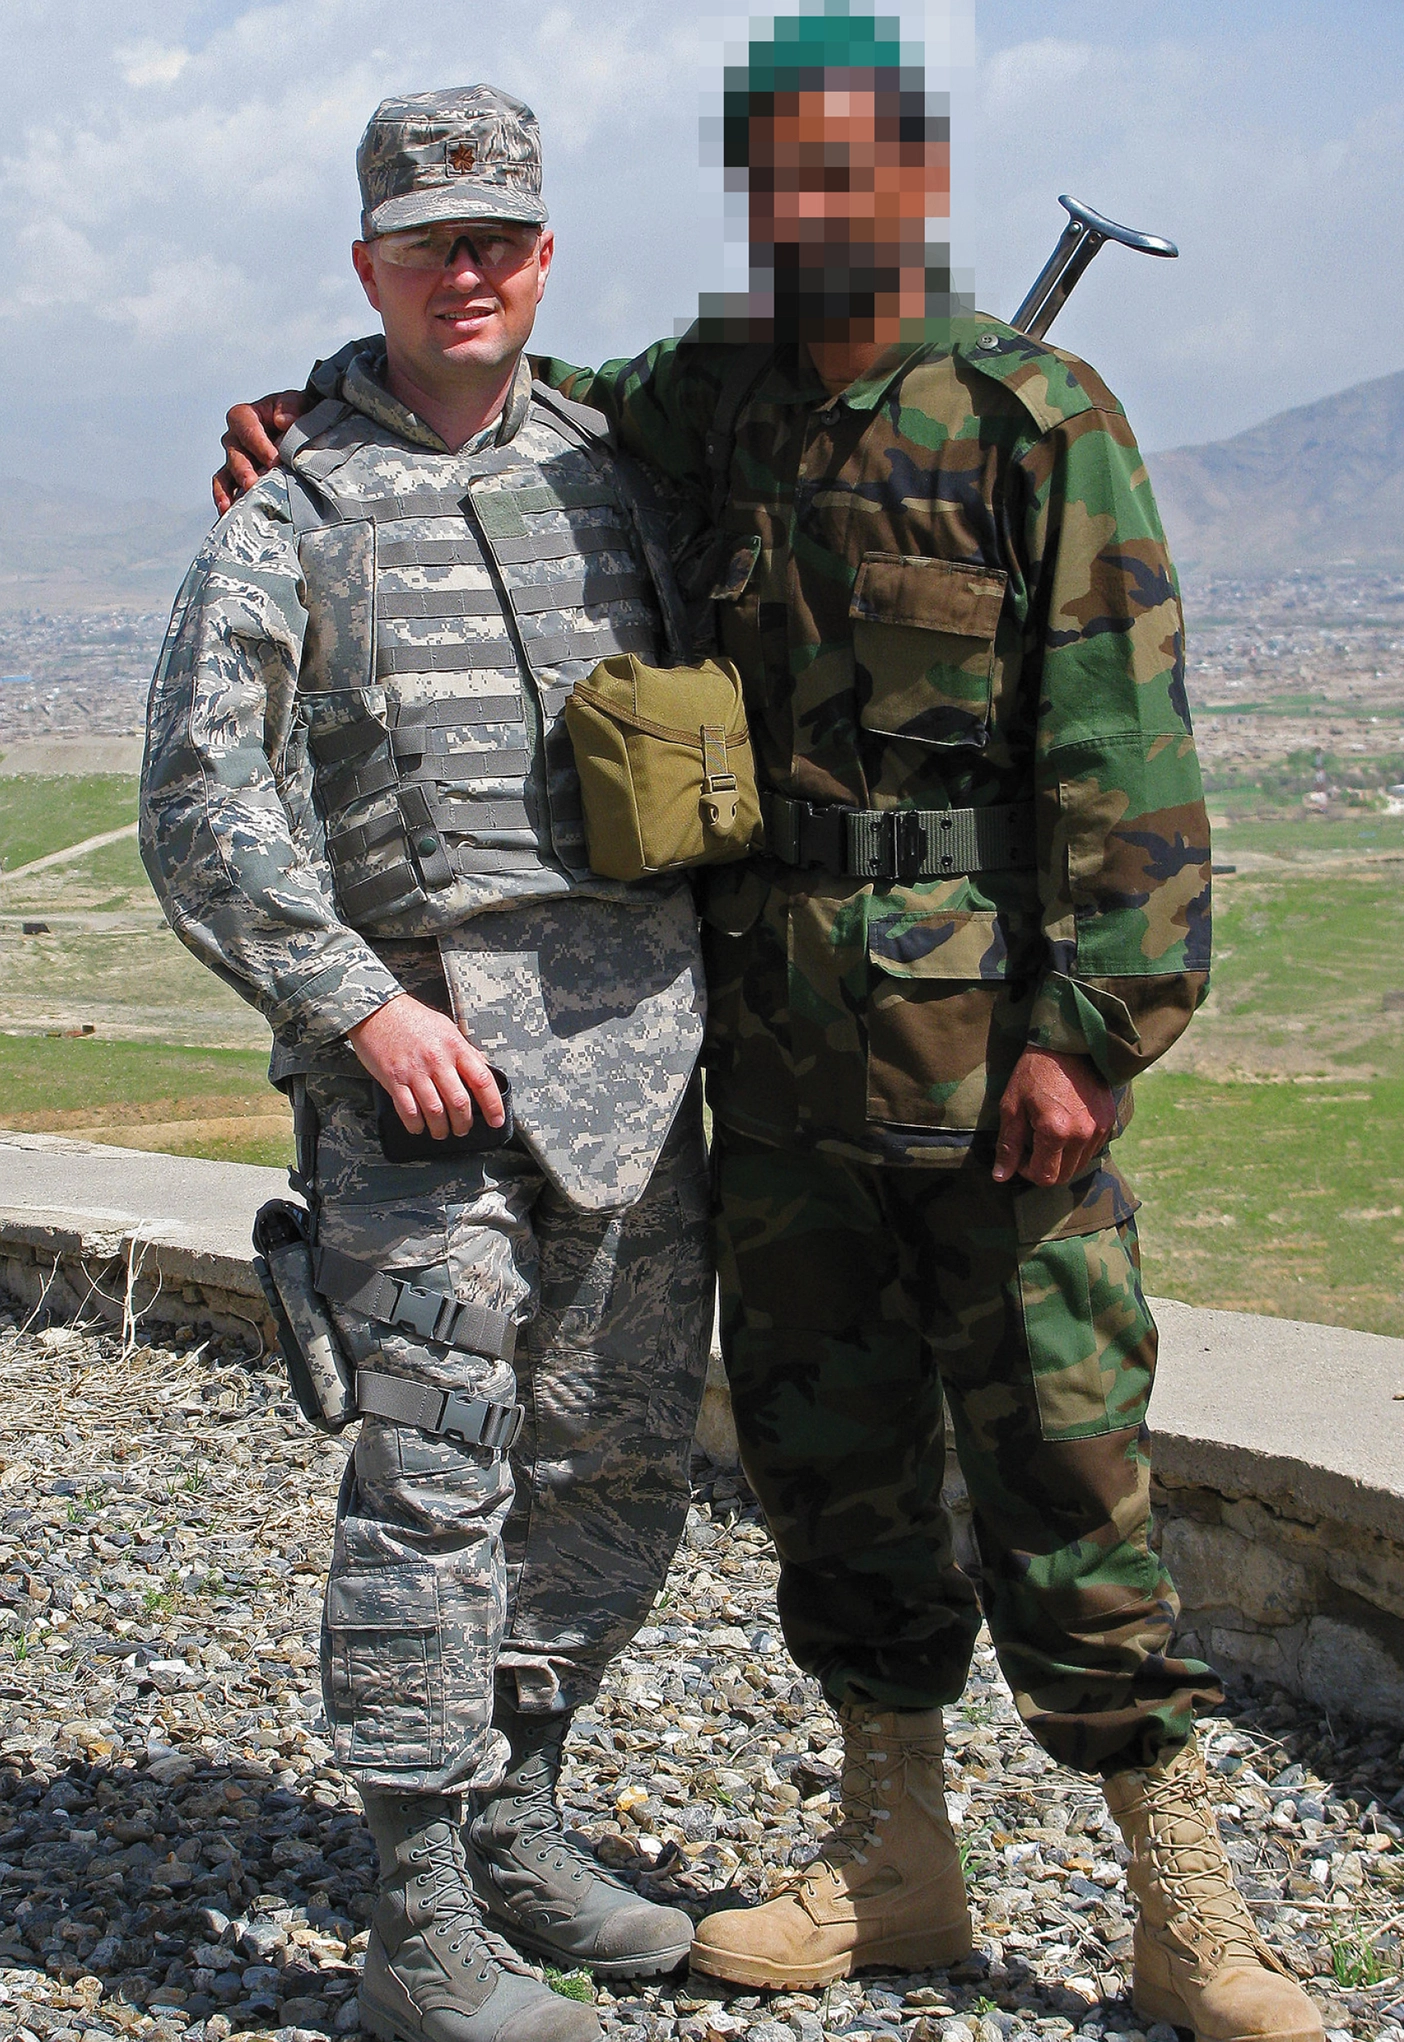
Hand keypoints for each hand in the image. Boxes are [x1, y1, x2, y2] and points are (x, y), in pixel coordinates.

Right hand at [213, 389, 309, 512]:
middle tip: (256, 483)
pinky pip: (226, 490)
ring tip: (242, 502)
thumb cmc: (299, 416)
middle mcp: (236, 438)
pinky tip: (229, 513)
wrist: (306, 433)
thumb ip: (291, 406)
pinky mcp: (238, 480)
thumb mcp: (299, 403)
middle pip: (234, 453)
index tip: (274, 459)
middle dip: (244, 469)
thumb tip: (282, 421)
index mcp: (248, 416)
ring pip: (227, 474)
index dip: (257, 441)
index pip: (245, 425)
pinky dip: (226, 500)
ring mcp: (235, 461)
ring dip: (233, 489)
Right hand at [347, 995, 504, 1138]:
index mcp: (454, 1046)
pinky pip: (408, 1110)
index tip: (496, 1119)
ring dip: (441, 1128)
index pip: (482, 1080)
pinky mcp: (394, 1080)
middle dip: (464, 1123)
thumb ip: (465, 1050)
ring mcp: (415, 1071)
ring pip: (435, 1111)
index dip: (493, 1105)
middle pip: (459, 1102)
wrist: (377, 1011)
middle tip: (463, 1128)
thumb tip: (483, 1069)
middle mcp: (437, 1060)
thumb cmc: (412, 1018)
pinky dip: (415, 1124)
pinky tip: (419, 1126)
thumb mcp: (446, 1028)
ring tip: (442, 1132)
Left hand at [993, 1047, 1115, 1188]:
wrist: (1067, 1045)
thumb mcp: (1012, 1107)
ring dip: (1062, 1158)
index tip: (1020, 1154)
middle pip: (1064, 1176)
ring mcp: (1099, 1129)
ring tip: (1049, 1133)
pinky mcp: (1109, 1121)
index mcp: (1055, 1132)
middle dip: (1045, 1168)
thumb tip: (1001, 1176)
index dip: (1027, 1171)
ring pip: (1079, 1164)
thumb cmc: (1033, 1073)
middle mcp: (1082, 1135)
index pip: (1044, 1177)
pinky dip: (1077, 1147)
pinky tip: (1065, 1125)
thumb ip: (1008, 1145)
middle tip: (1033, 1144)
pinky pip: (1092, 1148)